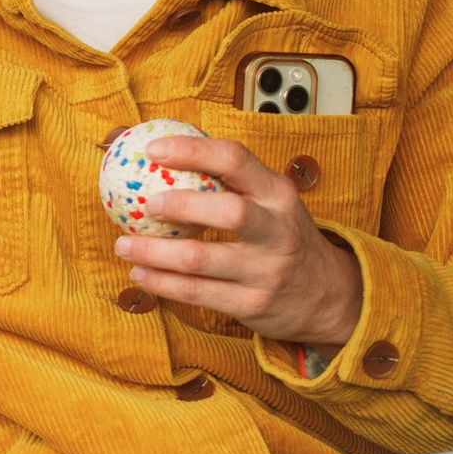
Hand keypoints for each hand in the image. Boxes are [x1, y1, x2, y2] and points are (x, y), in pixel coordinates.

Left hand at [113, 134, 363, 347]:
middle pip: (228, 211)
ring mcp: (265, 270)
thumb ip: (232, 179)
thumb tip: (164, 152)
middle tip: (145, 204)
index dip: (191, 151)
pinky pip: (196, 292)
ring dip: (154, 252)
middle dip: (181, 205)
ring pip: (201, 259)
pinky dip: (161, 283)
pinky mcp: (251, 304)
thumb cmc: (284, 237)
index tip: (153, 149)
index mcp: (278, 194)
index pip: (235, 159)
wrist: (328, 296)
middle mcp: (277, 230)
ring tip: (124, 244)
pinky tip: (140, 273)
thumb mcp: (274, 201)